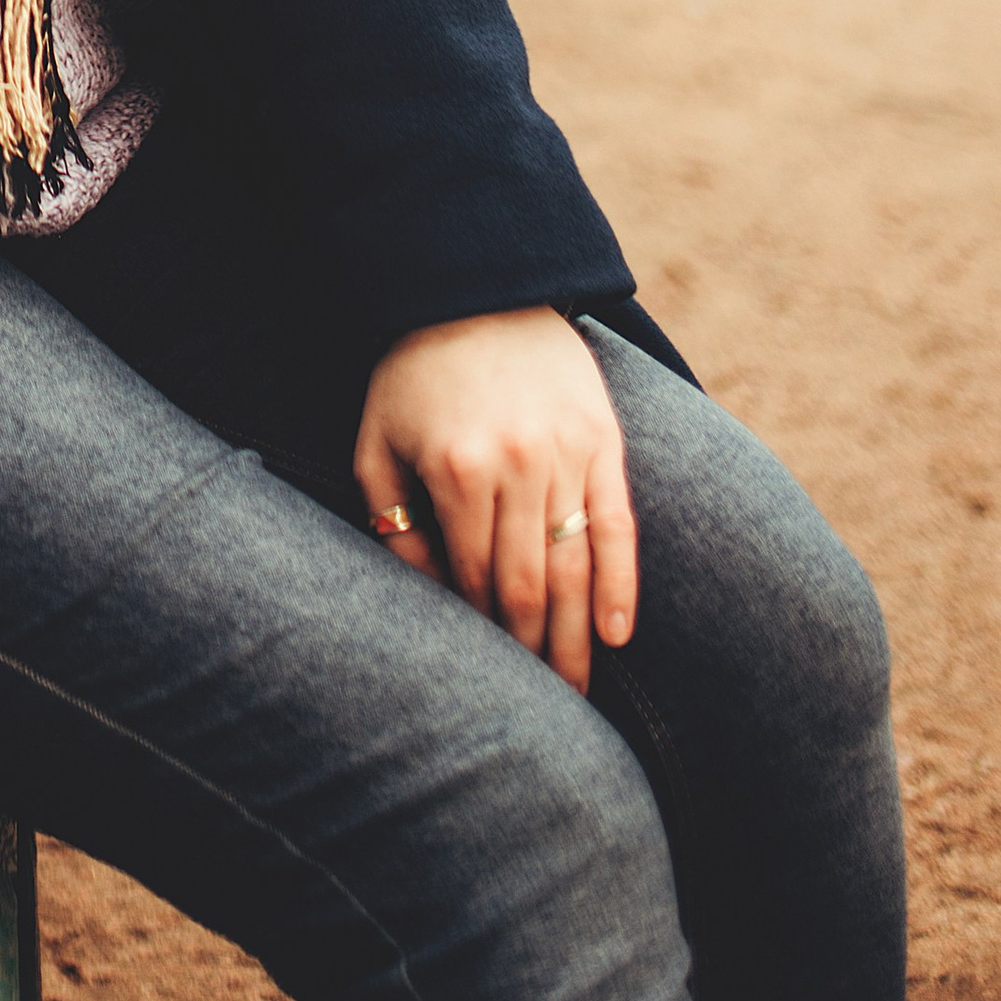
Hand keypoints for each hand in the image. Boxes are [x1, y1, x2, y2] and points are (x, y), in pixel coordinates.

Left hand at [353, 307, 637, 695]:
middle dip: (534, 657)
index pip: (477, 582)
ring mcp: (567, 452)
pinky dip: (622, 584)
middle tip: (541, 715)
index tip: (489, 682)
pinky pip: (619, 524)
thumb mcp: (378, 442)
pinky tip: (617, 634)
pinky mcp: (604, 438)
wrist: (472, 285)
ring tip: (577, 697)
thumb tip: (427, 600)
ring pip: (576, 567)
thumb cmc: (413, 373)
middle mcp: (518, 466)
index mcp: (457, 472)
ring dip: (576, 639)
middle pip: (531, 587)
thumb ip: (395, 522)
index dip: (485, 636)